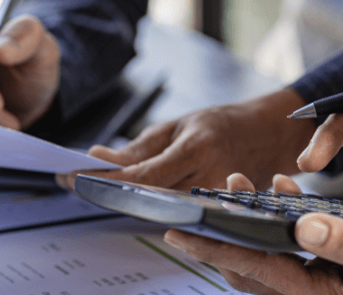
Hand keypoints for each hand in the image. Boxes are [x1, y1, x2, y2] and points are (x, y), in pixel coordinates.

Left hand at [57, 89, 316, 190]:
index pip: (143, 175)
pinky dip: (148, 207)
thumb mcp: (179, 124)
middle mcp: (208, 179)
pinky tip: (129, 198)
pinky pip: (176, 217)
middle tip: (72, 182)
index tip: (72, 176)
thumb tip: (98, 158)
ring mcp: (216, 201)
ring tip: (95, 187)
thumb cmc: (223, 125)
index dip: (105, 179)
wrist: (271, 136)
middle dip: (106, 191)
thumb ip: (139, 148)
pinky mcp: (219, 214)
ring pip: (158, 212)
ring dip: (123, 201)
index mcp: (198, 149)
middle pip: (147, 199)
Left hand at [162, 173, 342, 294]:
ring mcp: (328, 281)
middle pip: (254, 264)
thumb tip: (297, 226)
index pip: (253, 270)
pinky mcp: (340, 265)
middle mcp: (318, 292)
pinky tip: (287, 188)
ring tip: (243, 185)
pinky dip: (287, 217)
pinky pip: (299, 245)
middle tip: (208, 200)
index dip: (214, 249)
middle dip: (227, 232)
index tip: (180, 232)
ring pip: (273, 253)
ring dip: (255, 221)